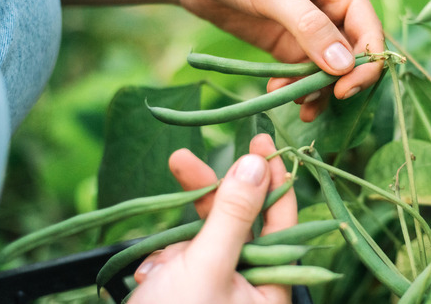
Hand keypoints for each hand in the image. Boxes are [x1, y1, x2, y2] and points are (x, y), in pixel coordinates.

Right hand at [129, 134, 296, 303]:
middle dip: (207, 195)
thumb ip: (233, 215)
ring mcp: (218, 285)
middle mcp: (250, 284)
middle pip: (238, 221)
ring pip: (203, 238)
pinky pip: (180, 258)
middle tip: (182, 160)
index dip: (273, 177)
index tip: (260, 141)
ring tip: (157, 267)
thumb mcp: (208, 265)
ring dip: (176, 243)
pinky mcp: (187, 289)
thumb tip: (256, 164)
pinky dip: (163, 262)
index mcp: (272, 283)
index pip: (281, 218)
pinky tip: (148, 280)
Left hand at [174, 0, 384, 120]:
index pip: (370, 33)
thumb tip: (343, 66)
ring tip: (294, 103)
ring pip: (330, 72)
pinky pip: (305, 75)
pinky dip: (298, 89)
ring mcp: (312, 31)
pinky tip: (278, 93)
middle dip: (338, 83)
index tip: (344, 90)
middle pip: (354, 57)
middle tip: (313, 102)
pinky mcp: (290, 47)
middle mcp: (334, 10)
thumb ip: (310, 28)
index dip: (365, 64)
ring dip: (316, 91)